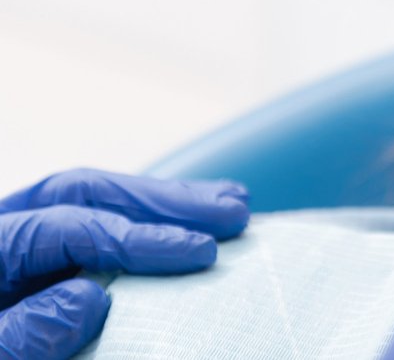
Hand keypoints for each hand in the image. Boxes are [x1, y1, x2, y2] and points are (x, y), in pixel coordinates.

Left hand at [0, 168, 249, 358]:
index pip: (65, 228)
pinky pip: (92, 228)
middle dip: (164, 201)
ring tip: (232, 205)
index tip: (201, 254)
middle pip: (82, 193)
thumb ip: (22, 338)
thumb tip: (92, 296)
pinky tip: (190, 221)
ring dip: (166, 201)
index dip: (137, 238)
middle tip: (232, 215)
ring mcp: (12, 248)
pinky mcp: (36, 269)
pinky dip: (147, 221)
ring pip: (92, 200)